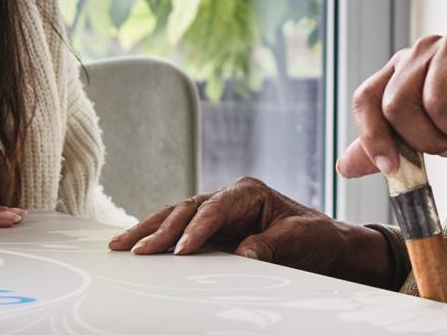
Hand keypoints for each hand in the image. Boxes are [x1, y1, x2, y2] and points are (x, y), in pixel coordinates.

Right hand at [108, 177, 397, 287]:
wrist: (326, 242)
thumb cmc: (315, 236)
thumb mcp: (298, 240)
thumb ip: (270, 245)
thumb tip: (241, 255)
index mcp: (249, 191)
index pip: (215, 208)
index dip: (196, 229)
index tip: (181, 250)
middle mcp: (229, 196)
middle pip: (187, 209)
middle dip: (158, 230)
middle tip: (135, 249)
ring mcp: (219, 210)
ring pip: (177, 216)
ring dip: (149, 231)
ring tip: (121, 245)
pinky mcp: (214, 227)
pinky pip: (181, 228)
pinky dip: (159, 236)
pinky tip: (139, 244)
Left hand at [336, 27, 446, 177]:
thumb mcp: (431, 129)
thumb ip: (391, 145)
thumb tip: (344, 166)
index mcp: (399, 69)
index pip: (367, 99)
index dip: (373, 137)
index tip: (393, 168)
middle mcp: (420, 51)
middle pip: (399, 105)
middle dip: (427, 141)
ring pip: (439, 104)